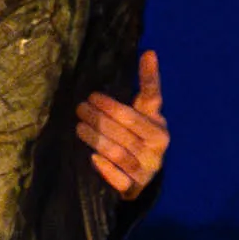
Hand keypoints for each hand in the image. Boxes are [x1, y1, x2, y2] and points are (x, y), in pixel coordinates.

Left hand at [71, 50, 168, 200]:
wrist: (142, 177)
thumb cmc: (139, 136)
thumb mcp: (144, 113)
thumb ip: (147, 86)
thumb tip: (149, 52)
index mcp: (159, 128)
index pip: (140, 109)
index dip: (114, 103)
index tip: (94, 95)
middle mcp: (156, 148)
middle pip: (124, 128)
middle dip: (99, 116)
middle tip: (80, 107)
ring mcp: (146, 169)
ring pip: (118, 152)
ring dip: (96, 138)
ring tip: (79, 126)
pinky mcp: (135, 187)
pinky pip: (120, 179)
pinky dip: (106, 169)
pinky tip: (92, 158)